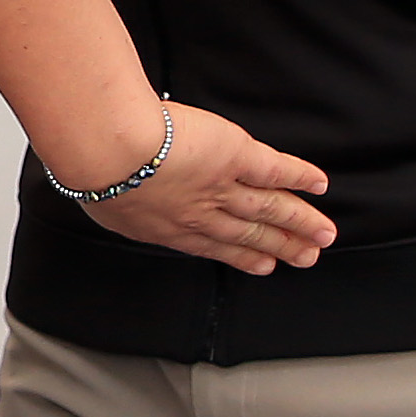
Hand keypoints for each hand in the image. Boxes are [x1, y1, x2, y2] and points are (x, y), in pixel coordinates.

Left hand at [56, 100, 333, 275]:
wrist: (109, 150)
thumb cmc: (92, 168)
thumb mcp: (97, 193)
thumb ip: (112, 198)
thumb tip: (105, 193)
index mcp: (167, 225)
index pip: (211, 244)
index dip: (241, 257)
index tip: (263, 266)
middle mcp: (200, 212)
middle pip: (248, 232)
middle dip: (279, 246)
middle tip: (306, 259)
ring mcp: (221, 186)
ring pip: (269, 207)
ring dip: (298, 221)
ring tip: (323, 235)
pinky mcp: (235, 156)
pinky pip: (276, 170)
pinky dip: (299, 177)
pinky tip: (319, 185)